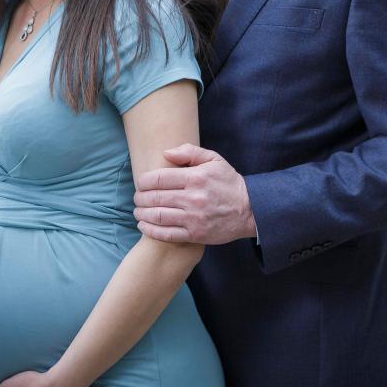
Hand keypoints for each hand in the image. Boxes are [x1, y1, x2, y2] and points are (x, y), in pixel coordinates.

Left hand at [133, 143, 256, 244]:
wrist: (250, 210)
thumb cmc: (228, 182)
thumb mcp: (214, 160)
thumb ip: (190, 152)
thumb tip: (166, 153)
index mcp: (195, 178)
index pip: (159, 178)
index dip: (144, 181)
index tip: (140, 182)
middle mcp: (193, 198)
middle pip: (155, 197)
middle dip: (140, 197)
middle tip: (137, 197)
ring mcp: (193, 218)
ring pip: (157, 216)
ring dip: (142, 213)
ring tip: (138, 211)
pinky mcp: (195, 234)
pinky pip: (166, 234)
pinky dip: (151, 230)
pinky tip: (144, 225)